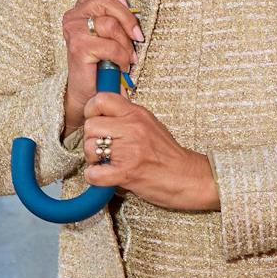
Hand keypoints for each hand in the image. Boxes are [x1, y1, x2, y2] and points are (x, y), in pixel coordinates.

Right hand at [61, 0, 141, 135]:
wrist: (89, 91)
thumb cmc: (103, 61)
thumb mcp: (112, 32)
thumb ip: (116, 14)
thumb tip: (129, 5)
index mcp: (81, 7)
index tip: (127, 7)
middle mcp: (73, 15)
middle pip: (106, 0)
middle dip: (127, 20)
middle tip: (136, 37)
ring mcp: (73, 30)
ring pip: (110, 24)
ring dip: (125, 43)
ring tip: (126, 56)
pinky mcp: (79, 46)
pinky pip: (110, 45)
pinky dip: (121, 57)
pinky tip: (120, 65)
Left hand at [81, 90, 218, 211]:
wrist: (188, 177)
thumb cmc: (168, 155)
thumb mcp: (150, 125)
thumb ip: (128, 117)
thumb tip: (105, 109)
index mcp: (137, 114)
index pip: (101, 99)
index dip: (91, 111)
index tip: (96, 122)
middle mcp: (133, 128)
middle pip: (90, 126)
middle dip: (91, 140)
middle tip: (102, 149)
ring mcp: (129, 150)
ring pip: (89, 149)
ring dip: (93, 160)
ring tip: (107, 163)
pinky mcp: (126, 172)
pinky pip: (94, 174)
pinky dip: (95, 178)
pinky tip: (106, 177)